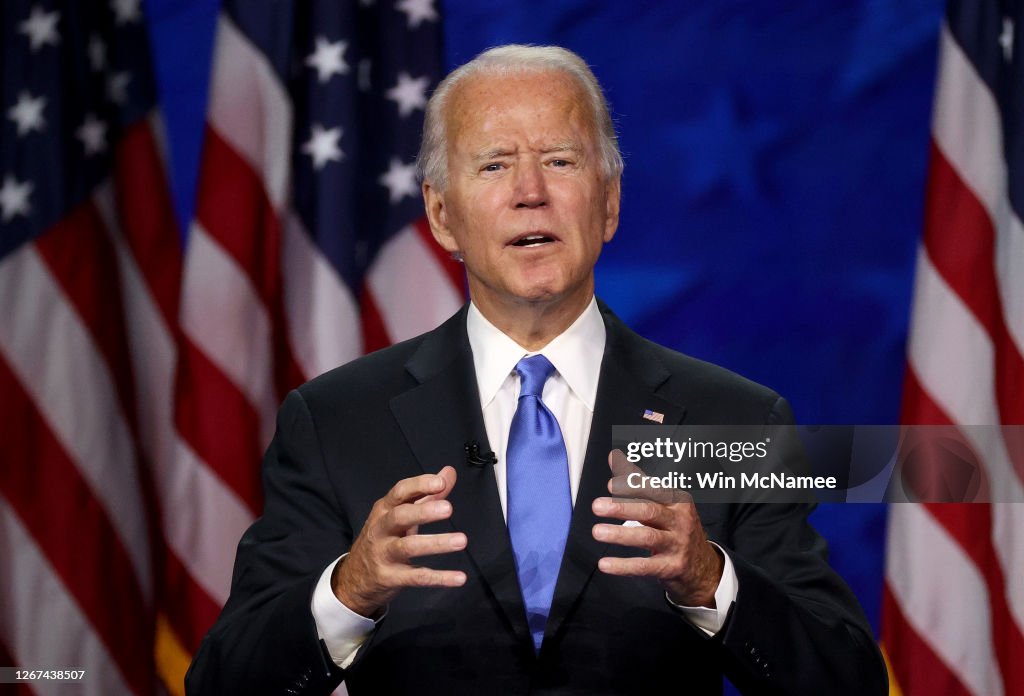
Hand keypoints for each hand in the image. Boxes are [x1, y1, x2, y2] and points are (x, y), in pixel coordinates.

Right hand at [333, 466, 466, 616]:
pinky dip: (439, 578)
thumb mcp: (400, 513)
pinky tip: (459, 577)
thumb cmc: (383, 538)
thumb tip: (449, 473)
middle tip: (449, 508)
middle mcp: (381, 529)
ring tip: (461, 541)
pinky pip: (416, 577)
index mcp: (385, 509)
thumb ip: (427, 493)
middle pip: (400, 516)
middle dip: (423, 512)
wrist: (355, 576)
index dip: (420, 485)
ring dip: (436, 543)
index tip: (441, 482)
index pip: (400, 492)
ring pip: (408, 547)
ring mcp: (384, 554)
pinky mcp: (390, 577)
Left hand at [591, 450, 722, 607]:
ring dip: (620, 534)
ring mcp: (677, 545)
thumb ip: (637, 481)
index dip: (633, 486)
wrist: (701, 565)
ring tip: (597, 531)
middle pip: (650, 512)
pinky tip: (605, 564)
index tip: (611, 484)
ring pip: (647, 538)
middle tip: (597, 506)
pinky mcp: (671, 567)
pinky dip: (624, 565)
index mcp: (678, 501)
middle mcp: (680, 521)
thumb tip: (614, 457)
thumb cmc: (675, 527)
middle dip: (622, 508)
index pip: (655, 490)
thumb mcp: (663, 503)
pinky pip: (645, 566)